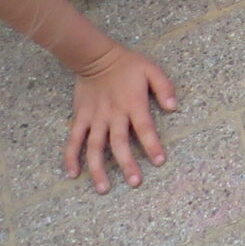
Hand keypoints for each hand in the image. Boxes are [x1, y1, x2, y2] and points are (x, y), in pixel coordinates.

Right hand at [64, 44, 176, 192]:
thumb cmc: (127, 64)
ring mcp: (95, 118)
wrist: (95, 56)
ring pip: (94, 147)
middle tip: (134, 183)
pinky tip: (73, 173)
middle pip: (119, 143)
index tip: (159, 162)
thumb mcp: (151, 70)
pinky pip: (74, 140)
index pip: (144, 128)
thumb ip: (164, 88)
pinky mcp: (80, 118)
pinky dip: (71, 157)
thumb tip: (173, 108)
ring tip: (103, 188)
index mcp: (133, 104)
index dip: (152, 145)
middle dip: (127, 164)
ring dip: (98, 168)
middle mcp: (113, 114)